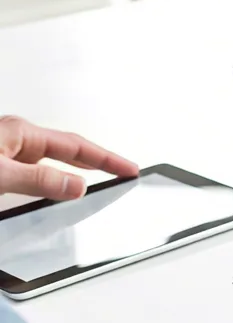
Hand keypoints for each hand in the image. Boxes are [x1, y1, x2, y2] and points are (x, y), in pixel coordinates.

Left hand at [0, 115, 138, 199]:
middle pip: (69, 150)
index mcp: (20, 134)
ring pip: (52, 161)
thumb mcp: (1, 173)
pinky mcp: (0, 168)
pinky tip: (53, 189)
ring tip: (98, 176)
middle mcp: (15, 140)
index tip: (130, 169)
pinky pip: (36, 173)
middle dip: (99, 161)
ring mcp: (5, 153)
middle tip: (123, 172)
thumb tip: (78, 185)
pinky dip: (54, 181)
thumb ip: (39, 179)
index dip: (107, 159)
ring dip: (76, 170)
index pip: (76, 146)